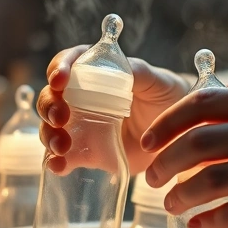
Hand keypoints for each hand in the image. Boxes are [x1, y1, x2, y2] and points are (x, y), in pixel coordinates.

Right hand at [37, 46, 191, 173]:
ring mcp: (81, 126)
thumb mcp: (158, 81)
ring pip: (51, 127)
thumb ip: (138, 72)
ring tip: (61, 146)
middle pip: (51, 96)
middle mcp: (81, 97)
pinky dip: (56, 161)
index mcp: (96, 71)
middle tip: (61, 118)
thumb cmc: (167, 97)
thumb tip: (120, 69)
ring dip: (49, 134)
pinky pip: (63, 157)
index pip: (69, 62)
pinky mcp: (86, 152)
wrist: (178, 133)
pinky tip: (58, 166)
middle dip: (49, 106)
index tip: (60, 80)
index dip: (59, 68)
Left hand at [142, 78, 227, 227]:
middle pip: (198, 142)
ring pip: (212, 180)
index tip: (149, 142)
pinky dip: (210, 221)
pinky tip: (199, 226)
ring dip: (182, 196)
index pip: (203, 102)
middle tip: (153, 180)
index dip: (168, 123)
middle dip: (165, 163)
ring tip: (173, 206)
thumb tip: (222, 95)